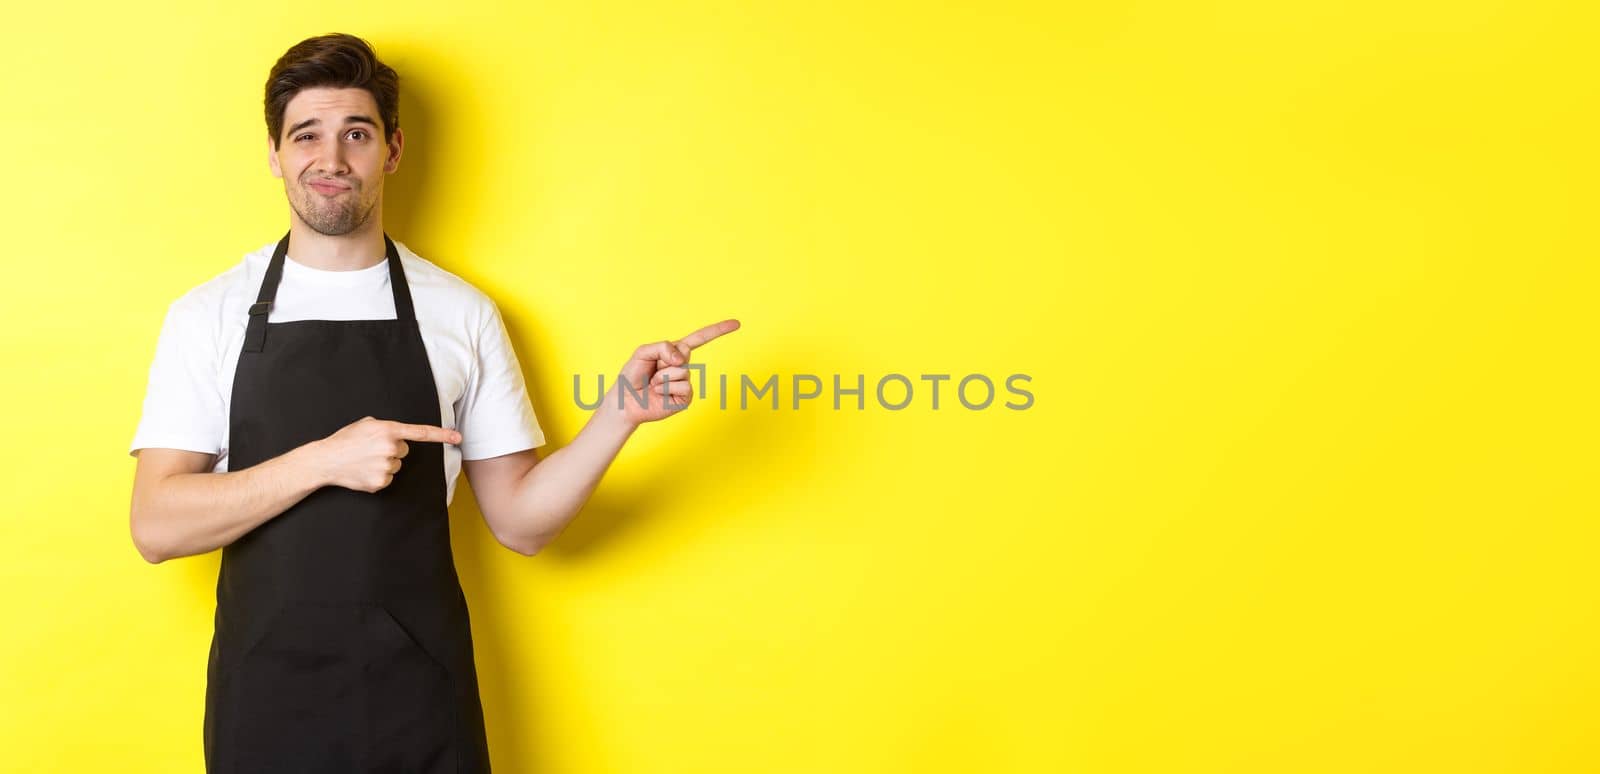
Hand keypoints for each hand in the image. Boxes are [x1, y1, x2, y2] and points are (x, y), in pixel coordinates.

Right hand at [310, 416, 462, 491]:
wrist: (324, 460)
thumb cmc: (344, 440)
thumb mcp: (365, 424)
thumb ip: (386, 428)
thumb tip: (397, 436)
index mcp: (387, 430)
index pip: (420, 432)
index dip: (441, 435)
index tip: (458, 437)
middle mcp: (390, 447)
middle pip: (404, 451)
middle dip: (392, 450)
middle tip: (371, 450)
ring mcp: (386, 466)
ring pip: (396, 465)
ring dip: (384, 463)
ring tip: (364, 460)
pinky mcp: (380, 482)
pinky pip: (388, 479)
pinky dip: (378, 476)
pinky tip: (363, 471)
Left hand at [612, 319, 740, 425]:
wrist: (626, 401)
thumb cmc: (632, 375)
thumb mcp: (643, 352)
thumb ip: (663, 347)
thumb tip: (683, 358)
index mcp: (675, 352)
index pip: (700, 338)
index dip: (718, 331)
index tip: (736, 324)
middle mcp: (683, 366)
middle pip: (684, 353)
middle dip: (664, 359)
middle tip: (653, 370)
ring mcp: (686, 383)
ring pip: (681, 371)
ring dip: (662, 377)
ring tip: (654, 384)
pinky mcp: (685, 398)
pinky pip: (683, 387)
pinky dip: (667, 389)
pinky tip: (660, 394)